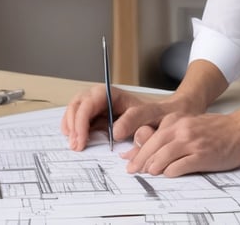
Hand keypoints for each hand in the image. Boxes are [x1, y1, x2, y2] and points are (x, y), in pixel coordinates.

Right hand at [61, 85, 199, 150]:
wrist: (168, 114)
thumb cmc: (160, 114)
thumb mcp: (153, 116)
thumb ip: (138, 122)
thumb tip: (116, 131)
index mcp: (115, 94)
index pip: (91, 101)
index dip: (82, 120)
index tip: (82, 139)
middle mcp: (103, 95)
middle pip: (79, 102)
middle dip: (74, 124)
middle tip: (76, 145)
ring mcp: (98, 104)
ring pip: (75, 107)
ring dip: (70, 125)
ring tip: (75, 145)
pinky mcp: (96, 115)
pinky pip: (78, 116)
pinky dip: (72, 127)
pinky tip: (75, 139)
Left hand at [120, 112, 239, 176]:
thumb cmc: (216, 129)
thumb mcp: (189, 124)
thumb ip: (170, 134)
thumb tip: (147, 147)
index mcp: (177, 121)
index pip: (151, 136)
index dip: (138, 150)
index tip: (129, 159)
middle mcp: (182, 130)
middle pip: (153, 146)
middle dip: (140, 160)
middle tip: (133, 170)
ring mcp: (192, 143)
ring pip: (163, 156)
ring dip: (153, 167)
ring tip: (148, 173)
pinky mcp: (201, 156)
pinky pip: (179, 167)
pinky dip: (170, 172)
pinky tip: (168, 175)